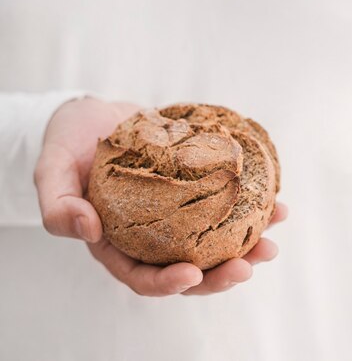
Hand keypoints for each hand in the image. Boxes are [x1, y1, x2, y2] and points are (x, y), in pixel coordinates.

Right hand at [34, 97, 287, 296]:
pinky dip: (247, 200)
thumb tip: (87, 231)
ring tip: (274, 232)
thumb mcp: (51, 172)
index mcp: (115, 242)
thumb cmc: (66, 145)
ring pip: (211, 238)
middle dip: (220, 273)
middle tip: (251, 263)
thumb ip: (58, 206)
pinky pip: (220, 199)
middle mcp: (148, 233)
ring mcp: (173, 210)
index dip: (167, 283)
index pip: (142, 276)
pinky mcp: (190, 183)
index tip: (192, 276)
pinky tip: (273, 196)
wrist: (89, 114)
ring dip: (245, 241)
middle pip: (188, 266)